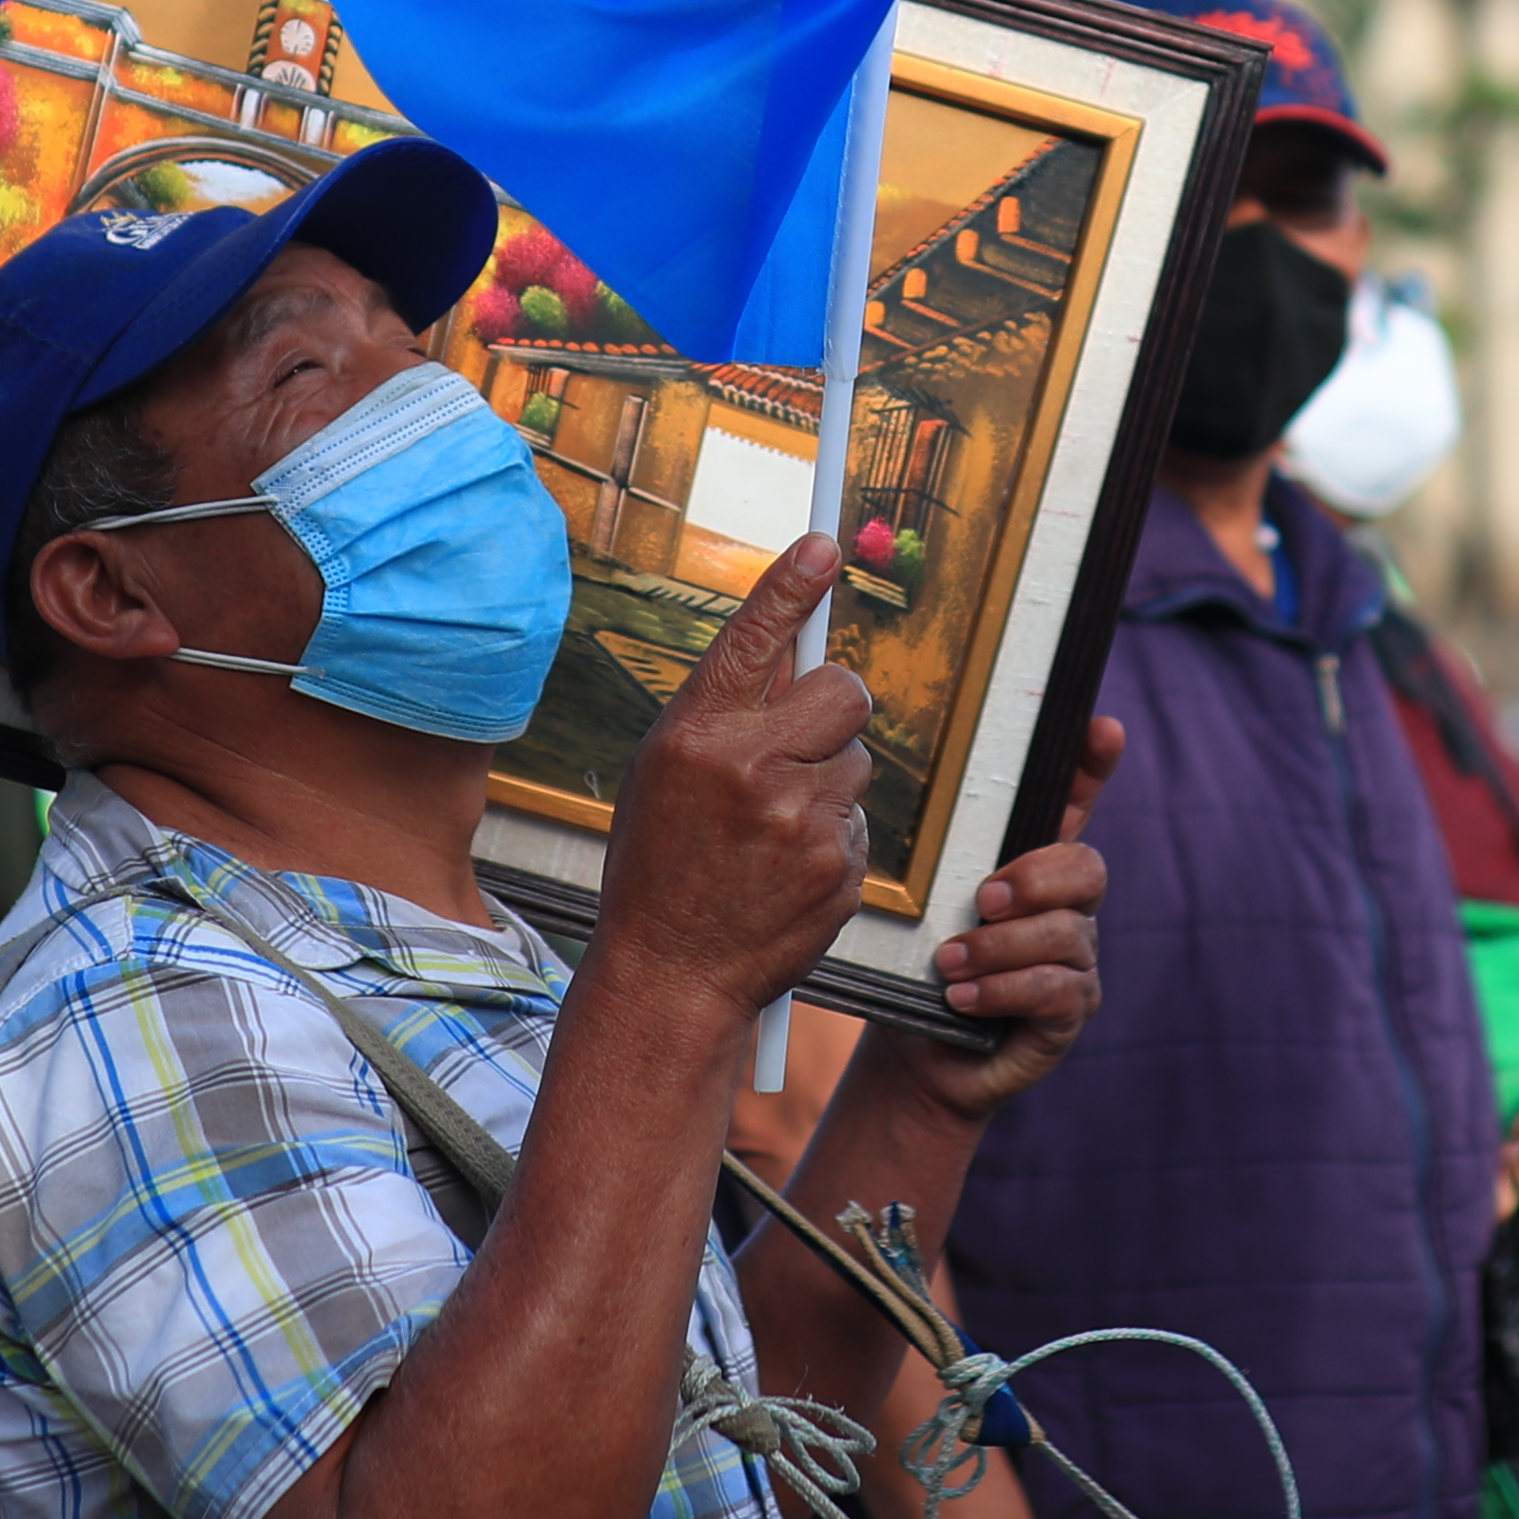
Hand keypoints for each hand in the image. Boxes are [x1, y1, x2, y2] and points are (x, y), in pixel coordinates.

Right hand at [590, 536, 877, 1031]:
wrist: (672, 973)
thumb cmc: (660, 864)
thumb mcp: (664, 772)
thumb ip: (724, 711)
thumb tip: (791, 649)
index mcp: (697, 736)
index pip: (753, 638)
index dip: (789, 586)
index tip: (821, 545)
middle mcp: (752, 768)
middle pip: (844, 691)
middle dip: (835, 705)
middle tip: (803, 737)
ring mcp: (802, 819)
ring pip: (858, 758)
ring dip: (829, 779)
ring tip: (774, 826)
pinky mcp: (839, 864)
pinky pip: (858, 818)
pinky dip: (833, 833)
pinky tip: (787, 866)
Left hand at [906, 715, 1120, 1112]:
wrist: (917, 1050)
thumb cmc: (916, 967)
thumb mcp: (914, 906)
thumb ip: (924, 861)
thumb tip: (872, 798)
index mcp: (1029, 864)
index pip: (1074, 802)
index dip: (1094, 765)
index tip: (1103, 728)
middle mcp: (1064, 906)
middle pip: (1086, 868)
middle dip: (1036, 877)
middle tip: (982, 899)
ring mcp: (1074, 960)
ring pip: (1067, 934)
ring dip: (999, 948)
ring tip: (947, 963)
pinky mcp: (1068, 1013)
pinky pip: (1056, 990)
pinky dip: (1004, 990)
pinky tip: (963, 998)